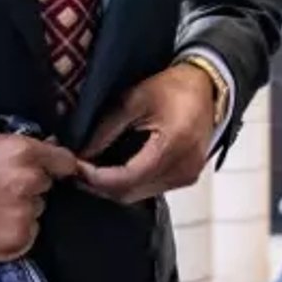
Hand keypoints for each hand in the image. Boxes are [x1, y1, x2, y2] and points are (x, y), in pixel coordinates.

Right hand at [0, 132, 75, 261]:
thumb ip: (22, 146)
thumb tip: (49, 149)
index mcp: (25, 153)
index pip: (65, 161)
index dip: (57, 165)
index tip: (53, 170)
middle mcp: (30, 182)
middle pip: (46, 187)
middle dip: (30, 186)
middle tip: (0, 188)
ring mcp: (23, 215)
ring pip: (36, 211)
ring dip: (21, 209)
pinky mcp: (14, 242)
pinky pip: (28, 235)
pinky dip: (14, 232)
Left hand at [76, 64, 215, 203]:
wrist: (206, 86)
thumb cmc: (173, 87)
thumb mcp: (136, 98)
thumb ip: (108, 128)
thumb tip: (83, 152)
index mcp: (173, 146)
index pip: (126, 178)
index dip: (96, 177)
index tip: (75, 167)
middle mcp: (183, 168)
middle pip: (132, 193)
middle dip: (101, 185)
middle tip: (79, 170)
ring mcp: (188, 176)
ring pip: (141, 195)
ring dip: (116, 187)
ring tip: (94, 170)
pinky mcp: (188, 177)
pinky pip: (153, 189)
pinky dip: (132, 183)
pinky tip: (118, 170)